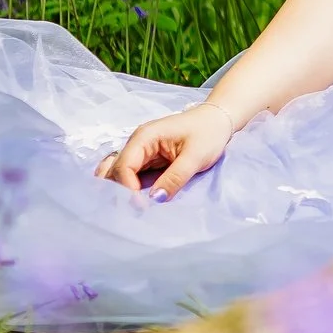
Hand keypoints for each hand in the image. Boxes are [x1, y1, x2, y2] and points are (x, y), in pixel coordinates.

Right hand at [95, 101, 235, 200]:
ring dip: (121, 190)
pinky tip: (135, 200)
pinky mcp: (146, 158)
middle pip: (115, 170)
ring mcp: (140, 150)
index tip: (140, 208)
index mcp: (144, 137)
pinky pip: (130, 174)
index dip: (128, 189)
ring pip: (118, 173)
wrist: (217, 120)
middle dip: (119, 191)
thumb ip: (174, 178)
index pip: (123, 167)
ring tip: (131, 208)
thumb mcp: (195, 157)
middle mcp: (137, 143)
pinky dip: (129, 187)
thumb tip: (154, 199)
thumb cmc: (208, 134)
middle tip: (131, 211)